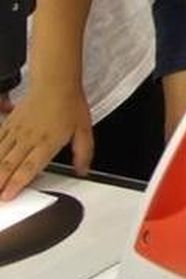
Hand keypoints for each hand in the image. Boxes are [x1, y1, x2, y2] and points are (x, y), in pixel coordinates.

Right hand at [0, 82, 92, 199]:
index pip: (30, 168)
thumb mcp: (84, 130)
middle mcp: (29, 139)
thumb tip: (83, 170)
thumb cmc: (70, 104)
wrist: (55, 83)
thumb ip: (83, 153)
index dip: (17, 183)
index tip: (8, 196)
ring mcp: (16, 131)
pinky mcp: (9, 123)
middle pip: (10, 165)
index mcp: (47, 142)